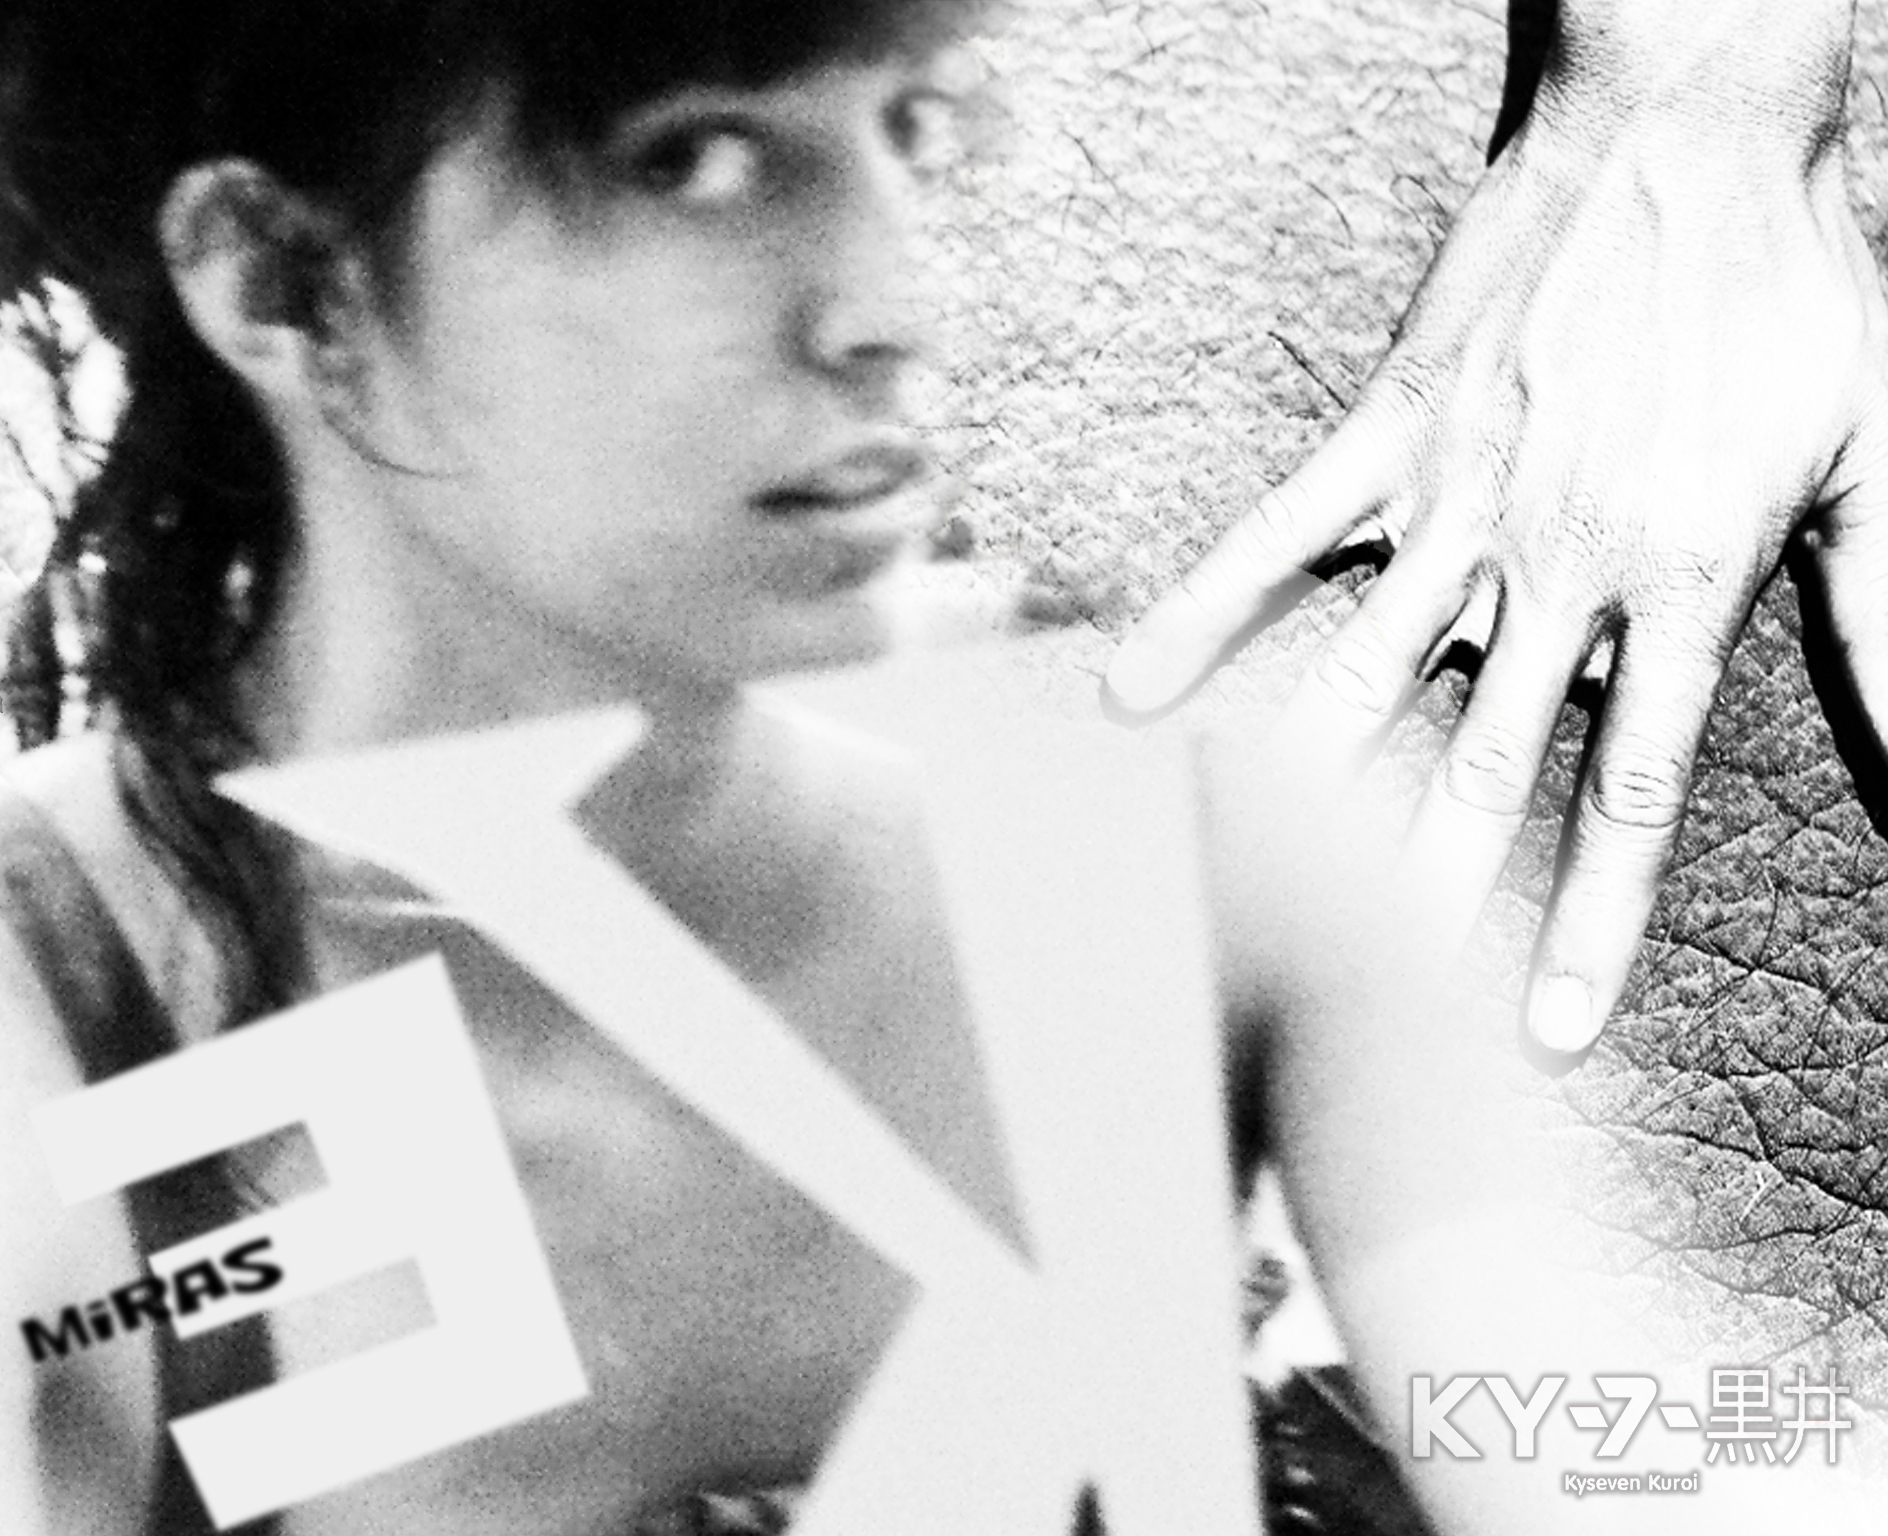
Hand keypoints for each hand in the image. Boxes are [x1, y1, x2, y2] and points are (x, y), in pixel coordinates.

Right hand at [1106, 0, 1887, 1057]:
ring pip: (1363, 679)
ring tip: (1228, 898)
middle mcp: (1553, 564)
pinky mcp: (1383, 439)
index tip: (1542, 1034)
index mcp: (1680, 583)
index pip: (1629, 795)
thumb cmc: (1794, 294)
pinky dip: (1203, 616)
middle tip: (1368, 1027)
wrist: (1688, 128)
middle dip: (1426, 910)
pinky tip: (1134, 699)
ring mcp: (1454, 501)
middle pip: (1477, 771)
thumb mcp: (1877, 459)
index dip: (1590, 924)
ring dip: (1297, 799)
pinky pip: (1277, 541)